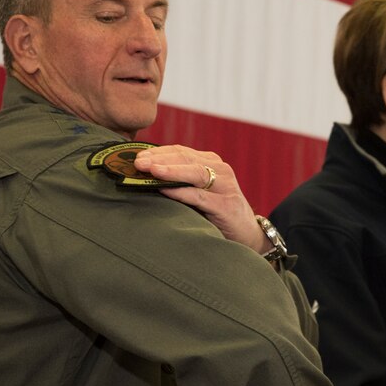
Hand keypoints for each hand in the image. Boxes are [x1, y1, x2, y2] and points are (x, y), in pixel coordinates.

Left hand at [133, 144, 270, 253]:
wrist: (248, 234)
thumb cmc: (217, 213)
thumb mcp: (201, 191)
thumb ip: (181, 181)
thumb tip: (145, 176)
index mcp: (212, 163)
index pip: (181, 151)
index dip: (158, 152)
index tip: (137, 156)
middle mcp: (221, 170)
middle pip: (186, 158)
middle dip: (160, 159)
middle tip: (138, 162)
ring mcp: (225, 187)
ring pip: (195, 173)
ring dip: (170, 171)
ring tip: (150, 170)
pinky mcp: (226, 206)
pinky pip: (200, 196)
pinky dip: (181, 192)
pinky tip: (165, 190)